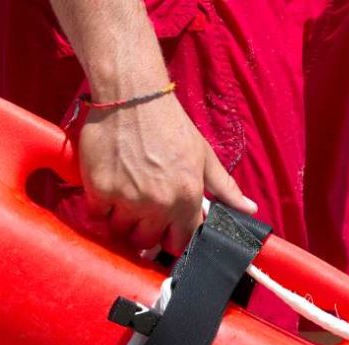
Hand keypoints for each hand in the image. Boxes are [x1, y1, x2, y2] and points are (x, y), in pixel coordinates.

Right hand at [77, 94, 256, 254]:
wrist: (133, 97)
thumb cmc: (172, 125)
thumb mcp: (205, 156)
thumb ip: (226, 189)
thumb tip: (250, 209)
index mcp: (186, 198)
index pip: (180, 244)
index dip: (172, 238)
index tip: (166, 229)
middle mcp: (158, 204)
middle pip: (147, 242)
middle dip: (145, 231)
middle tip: (142, 210)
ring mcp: (127, 199)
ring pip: (121, 232)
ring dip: (121, 221)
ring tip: (124, 198)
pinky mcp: (100, 190)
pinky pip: (97, 216)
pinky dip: (100, 208)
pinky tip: (107, 189)